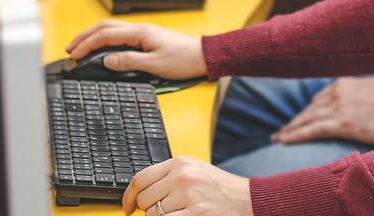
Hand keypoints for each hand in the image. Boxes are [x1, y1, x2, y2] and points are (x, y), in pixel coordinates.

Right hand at [67, 20, 205, 80]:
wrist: (202, 55)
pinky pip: (120, 33)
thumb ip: (129, 62)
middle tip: (70, 49)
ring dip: (93, 35)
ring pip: (111, 28)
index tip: (74, 56)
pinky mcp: (147, 36)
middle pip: (105, 26)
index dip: (87, 44)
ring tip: (81, 46)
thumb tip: (106, 60)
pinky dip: (105, 38)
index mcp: (139, 33)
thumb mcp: (155, 65)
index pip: (105, 35)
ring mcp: (143, 31)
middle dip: (85, 36)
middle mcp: (139, 28)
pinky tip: (102, 46)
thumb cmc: (183, 60)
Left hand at [122, 156, 251, 215]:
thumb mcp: (194, 171)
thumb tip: (139, 193)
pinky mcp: (196, 214)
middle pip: (144, 199)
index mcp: (180, 163)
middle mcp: (183, 176)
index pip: (140, 179)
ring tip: (178, 213)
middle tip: (163, 211)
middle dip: (149, 209)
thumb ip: (169, 176)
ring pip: (152, 214)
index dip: (128, 197)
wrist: (246, 199)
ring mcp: (189, 196)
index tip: (127, 207)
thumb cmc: (219, 188)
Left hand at [271, 76, 373, 146]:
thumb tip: (362, 102)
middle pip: (310, 109)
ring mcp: (338, 107)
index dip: (308, 109)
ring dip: (291, 128)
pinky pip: (311, 130)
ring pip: (306, 119)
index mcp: (346, 83)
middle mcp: (338, 92)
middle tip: (281, 130)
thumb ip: (362, 94)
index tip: (300, 117)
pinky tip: (283, 140)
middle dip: (295, 120)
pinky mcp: (341, 124)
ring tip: (278, 137)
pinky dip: (294, 135)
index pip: (320, 98)